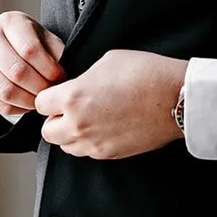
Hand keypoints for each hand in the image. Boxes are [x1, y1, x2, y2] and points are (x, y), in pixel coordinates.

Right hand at [0, 11, 65, 116]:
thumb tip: (62, 77)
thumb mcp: (45, 38)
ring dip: (28, 101)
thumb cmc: (26, 41)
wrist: (3, 44)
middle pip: (16, 71)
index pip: (29, 49)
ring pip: (5, 90)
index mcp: (8, 22)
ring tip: (40, 99)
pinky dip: (16, 108)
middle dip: (39, 86)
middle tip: (51, 92)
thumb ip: (55, 53)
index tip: (59, 77)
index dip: (48, 68)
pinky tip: (26, 103)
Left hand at [34, 49, 187, 159]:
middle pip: (47, 131)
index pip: (40, 104)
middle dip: (55, 119)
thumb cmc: (146, 73)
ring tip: (88, 119)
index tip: (58, 93)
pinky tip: (104, 127)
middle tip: (70, 108)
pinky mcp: (110, 154)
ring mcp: (94, 144)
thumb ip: (83, 78)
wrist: (177, 99)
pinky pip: (88, 152)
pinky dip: (89, 142)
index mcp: (73, 98)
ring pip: (66, 146)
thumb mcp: (107, 61)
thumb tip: (77, 87)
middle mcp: (78, 125)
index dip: (49, 96)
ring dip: (70, 133)